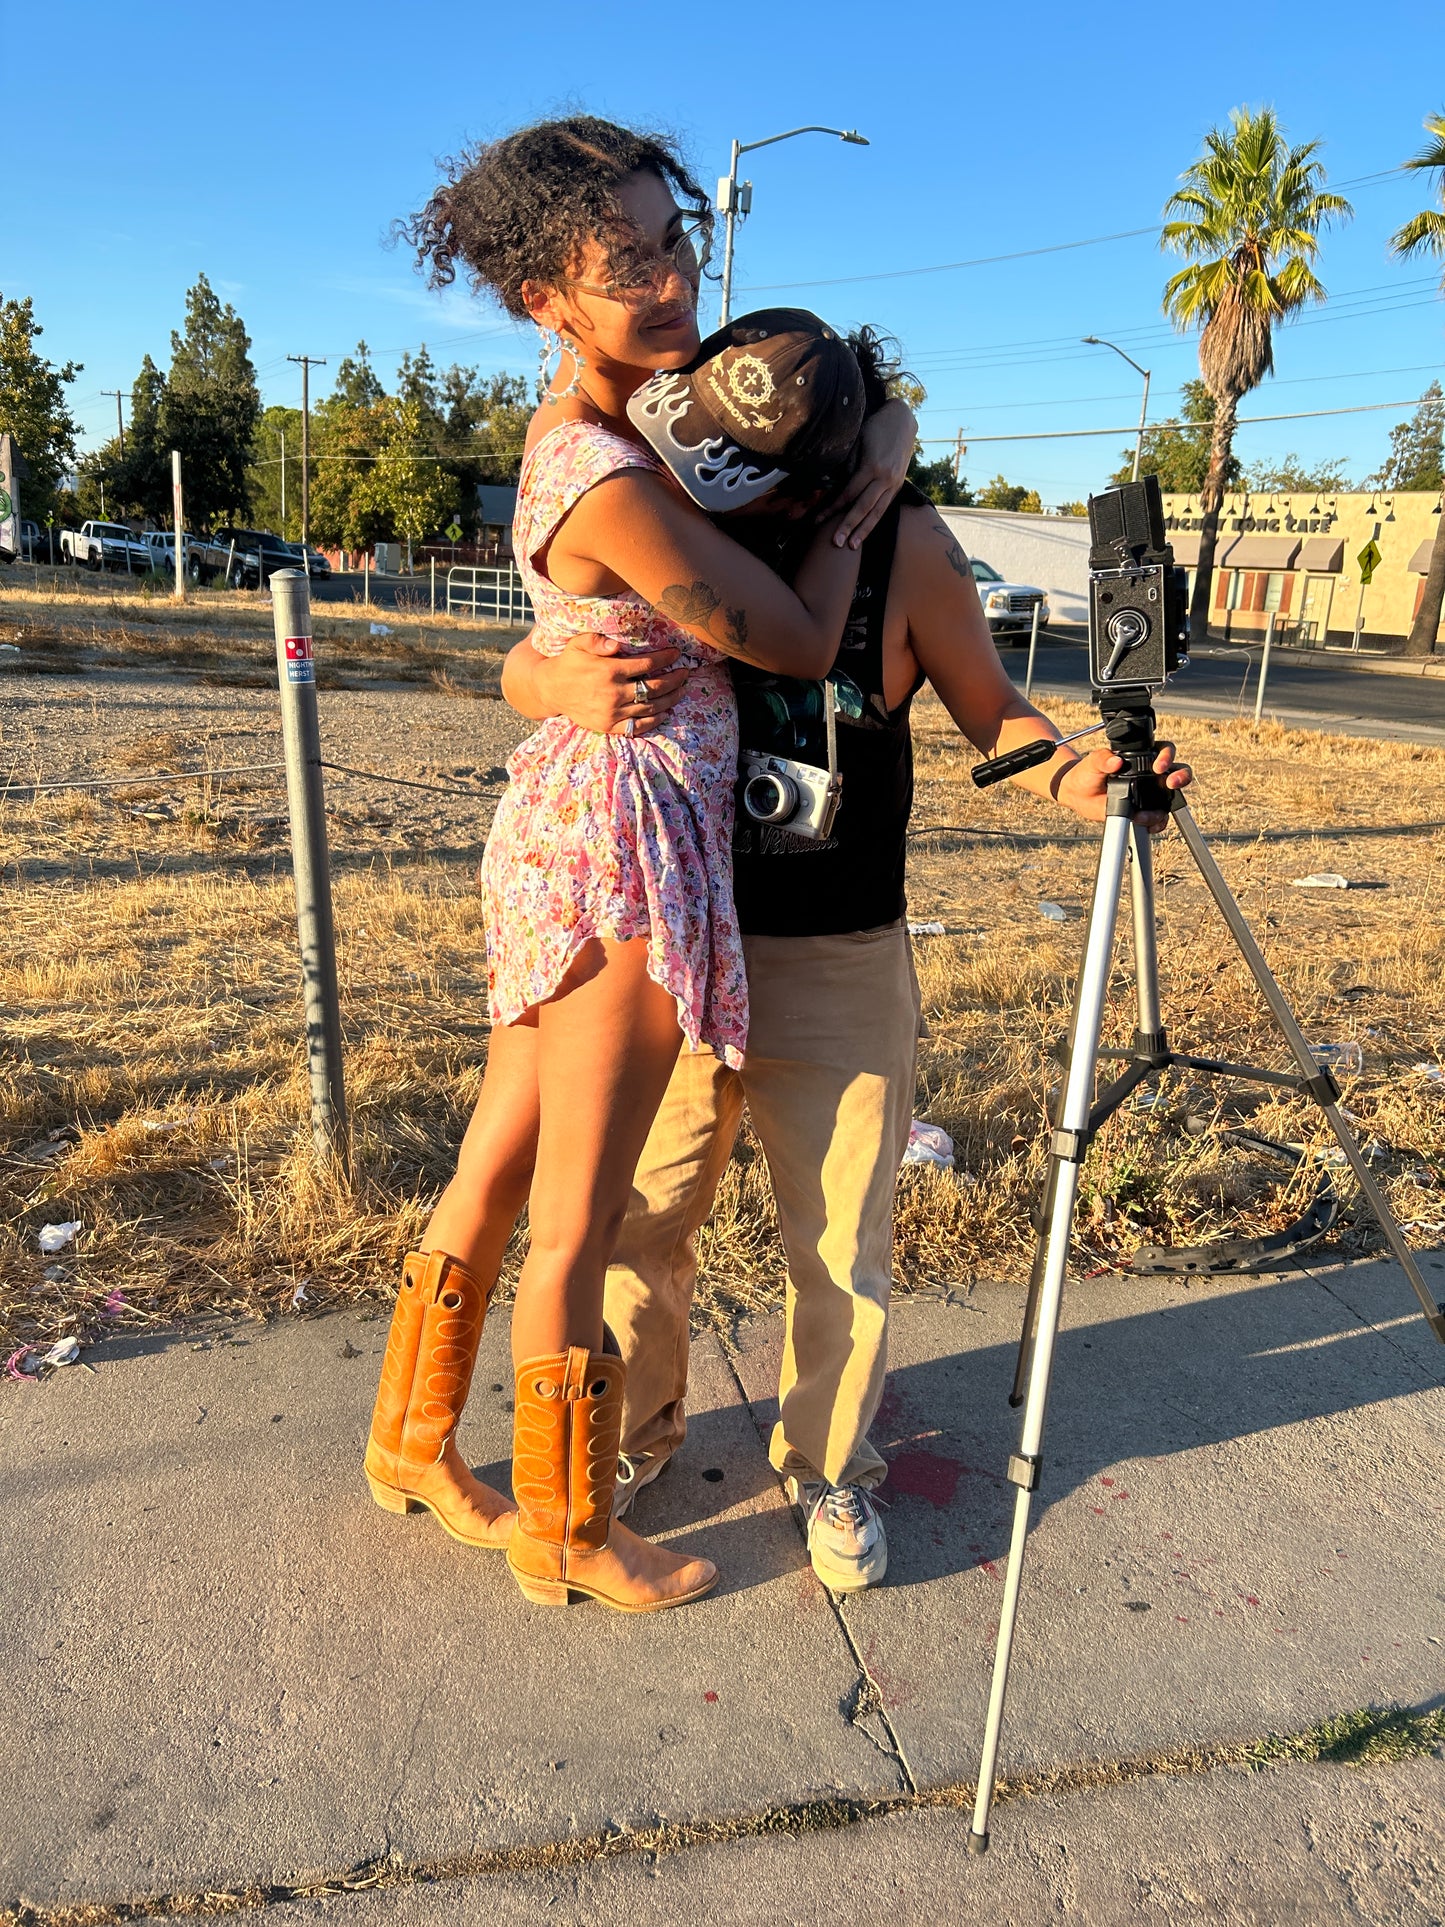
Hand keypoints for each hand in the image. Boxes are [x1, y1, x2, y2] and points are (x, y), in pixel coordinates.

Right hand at [536, 631, 689, 735]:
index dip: (666, 658)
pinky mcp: (608, 726)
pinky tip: (665, 712)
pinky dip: (654, 720)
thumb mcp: (578, 643)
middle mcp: (614, 693)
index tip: (677, 653)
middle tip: (685, 672)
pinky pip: (637, 726)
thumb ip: (597, 641)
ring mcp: (612, 712)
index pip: (648, 664)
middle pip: (655, 687)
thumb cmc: (569, 662)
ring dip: (670, 699)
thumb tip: (617, 644)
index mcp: (610, 670)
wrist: (551, 689)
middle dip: (674, 679)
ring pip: (650, 707)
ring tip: (681, 690)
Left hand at [830, 397, 916, 549]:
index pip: (848, 493)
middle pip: (863, 507)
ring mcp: (894, 483)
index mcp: (872, 466)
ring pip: (877, 512)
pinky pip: (885, 506)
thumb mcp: (858, 442)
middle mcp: (885, 478)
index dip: (833, 507)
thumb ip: (849, 465)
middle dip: (848, 526)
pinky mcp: (899, 485)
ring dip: (864, 530)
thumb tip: (837, 486)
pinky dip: (874, 520)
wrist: (902, 419)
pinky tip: (865, 531)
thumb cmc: (875, 427)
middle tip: (836, 543)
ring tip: (852, 546)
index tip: (818, 519)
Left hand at [1052, 741, 1191, 831]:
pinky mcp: (1145, 810)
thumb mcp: (1093, 762)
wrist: (1079, 794)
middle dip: (1181, 776)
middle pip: (1178, 772)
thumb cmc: (1088, 773)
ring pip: (1172, 797)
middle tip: (1171, 783)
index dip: (1167, 756)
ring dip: (1167, 805)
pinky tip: (1146, 822)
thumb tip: (1114, 761)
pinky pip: (1159, 818)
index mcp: (1142, 757)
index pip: (1164, 750)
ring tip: (1146, 811)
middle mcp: (1150, 774)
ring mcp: (1151, 793)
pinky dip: (1157, 822)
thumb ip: (1103, 758)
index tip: (1158, 766)